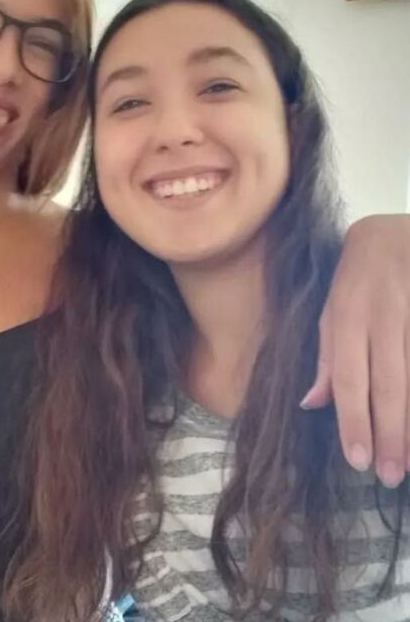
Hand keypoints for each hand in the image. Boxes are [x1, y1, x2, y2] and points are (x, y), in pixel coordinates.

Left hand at [301, 214, 409, 487]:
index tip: (358, 460)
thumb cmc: (357, 278)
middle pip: (390, 383)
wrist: (397, 233)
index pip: (351, 376)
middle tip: (389, 475)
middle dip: (390, 433)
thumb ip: (327, 357)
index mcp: (349, 314)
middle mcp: (384, 314)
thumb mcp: (332, 308)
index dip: (355, 420)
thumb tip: (312, 404)